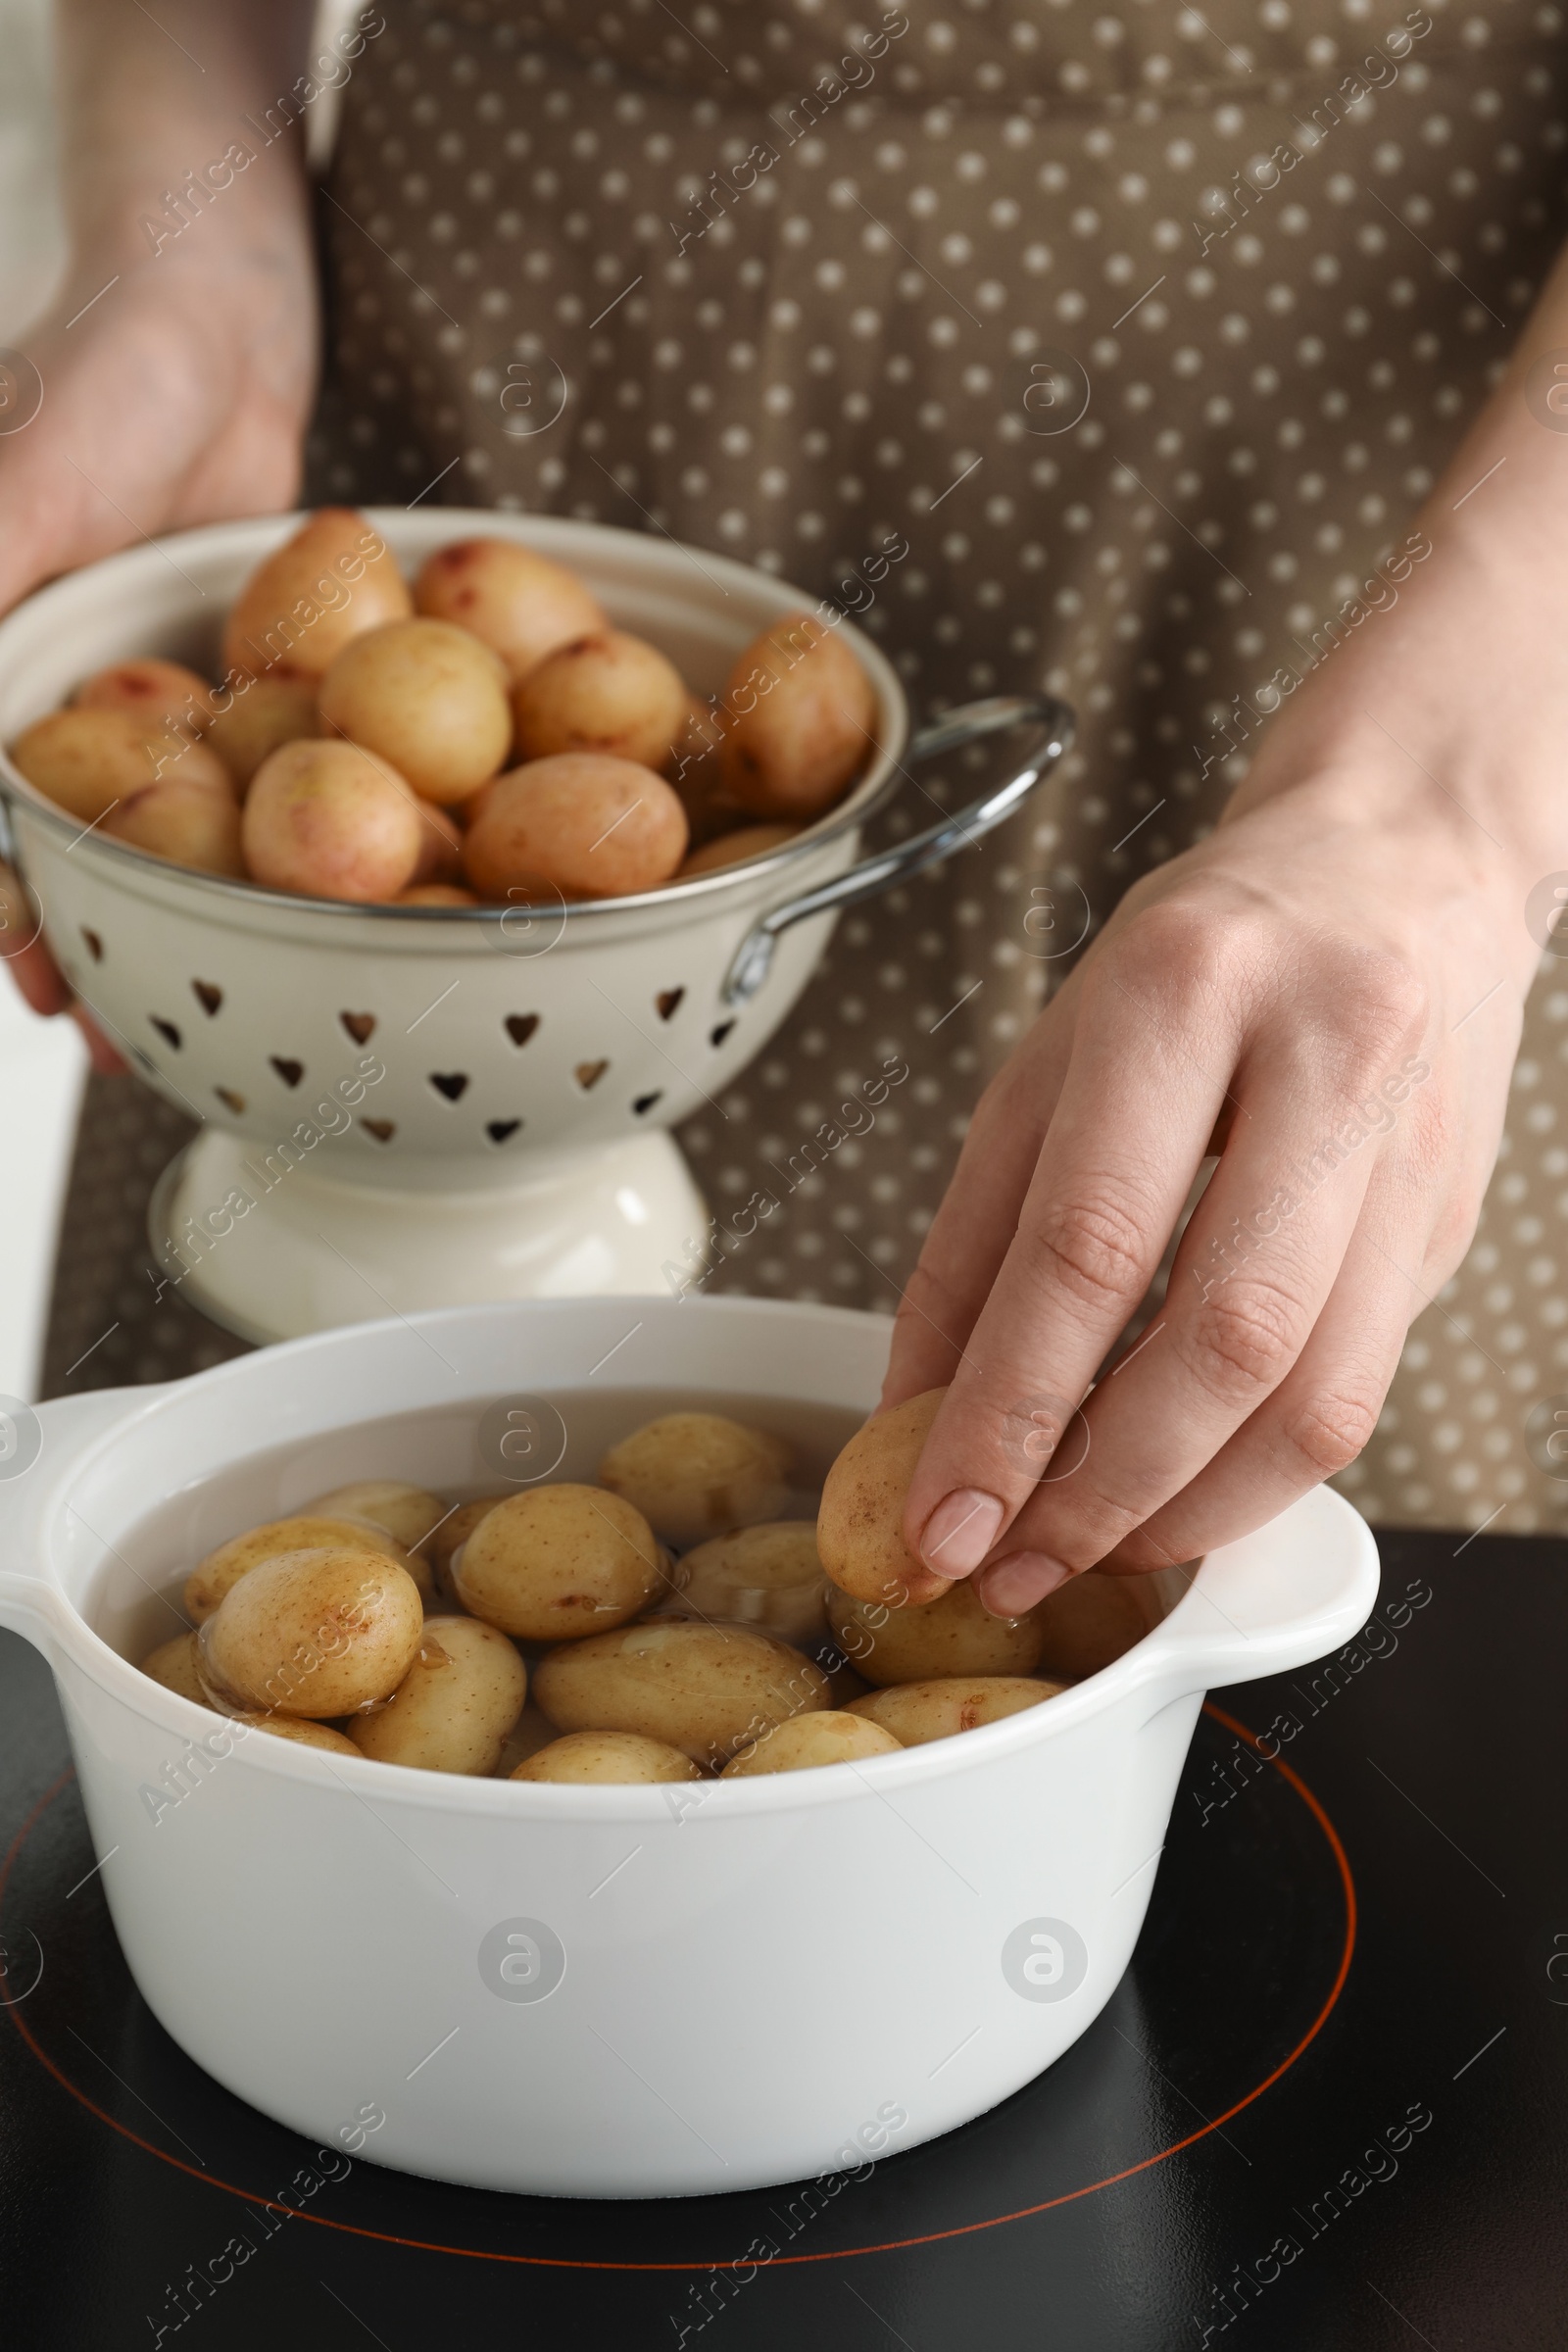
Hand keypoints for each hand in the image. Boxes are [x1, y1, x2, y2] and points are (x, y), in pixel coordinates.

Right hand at [0, 240, 315, 1061]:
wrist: (218, 308)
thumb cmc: (93, 379)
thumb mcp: (17, 491)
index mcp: (2, 672)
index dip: (4, 900)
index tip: (27, 978)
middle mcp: (62, 699)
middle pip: (62, 846)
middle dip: (80, 942)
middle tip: (111, 1032)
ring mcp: (151, 701)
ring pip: (155, 837)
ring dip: (169, 923)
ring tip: (200, 1010)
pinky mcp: (236, 686)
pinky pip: (242, 786)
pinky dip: (256, 851)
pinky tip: (294, 921)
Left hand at [883, 709, 1536, 1612]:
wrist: (1404, 862)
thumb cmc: (1206, 954)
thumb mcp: (1053, 1051)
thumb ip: (978, 1232)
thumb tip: (912, 1409)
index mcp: (1184, 989)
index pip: (1087, 1244)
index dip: (1007, 1411)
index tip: (939, 1518)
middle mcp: (1321, 1058)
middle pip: (1220, 1336)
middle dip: (1101, 1491)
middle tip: (1008, 1565)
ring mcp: (1409, 1149)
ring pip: (1315, 1394)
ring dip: (1186, 1512)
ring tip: (1082, 1553)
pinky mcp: (1450, 1225)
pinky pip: (1356, 1394)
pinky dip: (1254, 1477)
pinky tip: (1175, 1499)